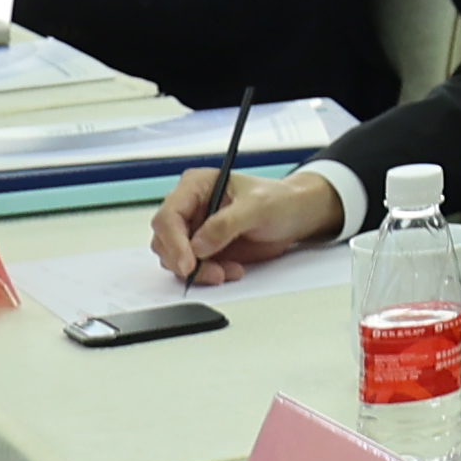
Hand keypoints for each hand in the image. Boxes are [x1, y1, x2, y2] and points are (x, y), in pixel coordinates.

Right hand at [151, 166, 343, 285]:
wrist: (296, 216)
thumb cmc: (280, 200)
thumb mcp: (258, 206)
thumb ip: (227, 223)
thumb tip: (199, 245)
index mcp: (196, 186)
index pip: (168, 216)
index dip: (174, 242)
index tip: (189, 264)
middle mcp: (189, 207)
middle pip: (164, 241)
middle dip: (187, 262)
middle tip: (215, 272)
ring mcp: (193, 230)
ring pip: (174, 259)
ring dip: (199, 271)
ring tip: (229, 270)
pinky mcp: (201, 250)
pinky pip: (191, 269)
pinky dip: (207, 274)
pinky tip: (231, 270)